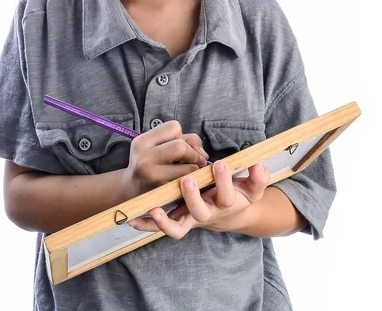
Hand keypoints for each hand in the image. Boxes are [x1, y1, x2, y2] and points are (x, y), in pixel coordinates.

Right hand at [122, 120, 208, 199]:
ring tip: (188, 171)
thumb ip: (182, 140)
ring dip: (194, 168)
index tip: (178, 144)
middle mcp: (144, 158)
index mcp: (141, 142)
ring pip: (188, 167)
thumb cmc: (150, 163)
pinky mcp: (162, 192)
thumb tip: (203, 153)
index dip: (181, 135)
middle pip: (181, 146)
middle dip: (193, 153)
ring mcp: (152, 177)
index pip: (174, 127)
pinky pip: (187, 183)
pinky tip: (184, 181)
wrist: (131, 189)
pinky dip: (192, 180)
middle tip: (194, 160)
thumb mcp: (156, 146)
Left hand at [128, 160, 269, 238]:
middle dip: (193, 196)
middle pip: (201, 212)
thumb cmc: (238, 195)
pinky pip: (162, 227)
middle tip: (187, 178)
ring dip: (165, 220)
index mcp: (227, 203)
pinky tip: (133, 220)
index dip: (224, 181)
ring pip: (179, 227)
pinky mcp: (178, 220)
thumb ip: (258, 177)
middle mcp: (208, 213)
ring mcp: (191, 218)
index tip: (219, 163)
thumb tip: (258, 164)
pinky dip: (148, 225)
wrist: (230, 216)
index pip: (228, 196)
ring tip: (154, 208)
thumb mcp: (251, 187)